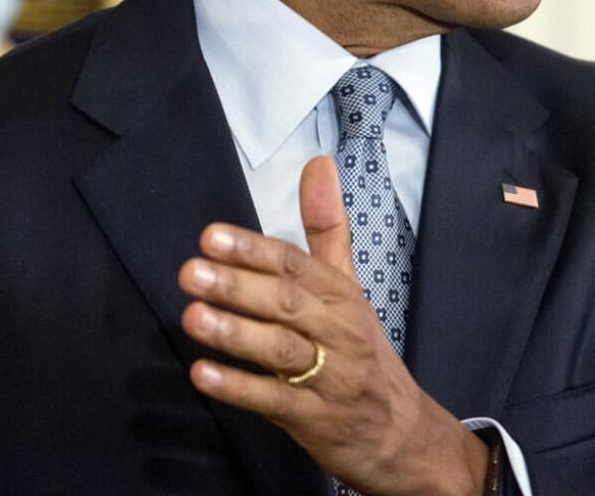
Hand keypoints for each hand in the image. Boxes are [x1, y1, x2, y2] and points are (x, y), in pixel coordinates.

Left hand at [178, 158, 488, 495]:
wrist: (404, 433)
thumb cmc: (363, 351)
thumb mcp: (348, 286)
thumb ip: (326, 226)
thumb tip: (318, 161)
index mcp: (340, 294)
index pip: (295, 265)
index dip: (253, 250)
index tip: (210, 237)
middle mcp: (337, 330)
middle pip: (287, 302)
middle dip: (238, 286)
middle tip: (191, 272)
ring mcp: (330, 377)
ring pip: (282, 351)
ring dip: (236, 334)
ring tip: (192, 317)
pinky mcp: (317, 420)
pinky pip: (277, 402)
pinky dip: (240, 388)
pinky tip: (203, 374)